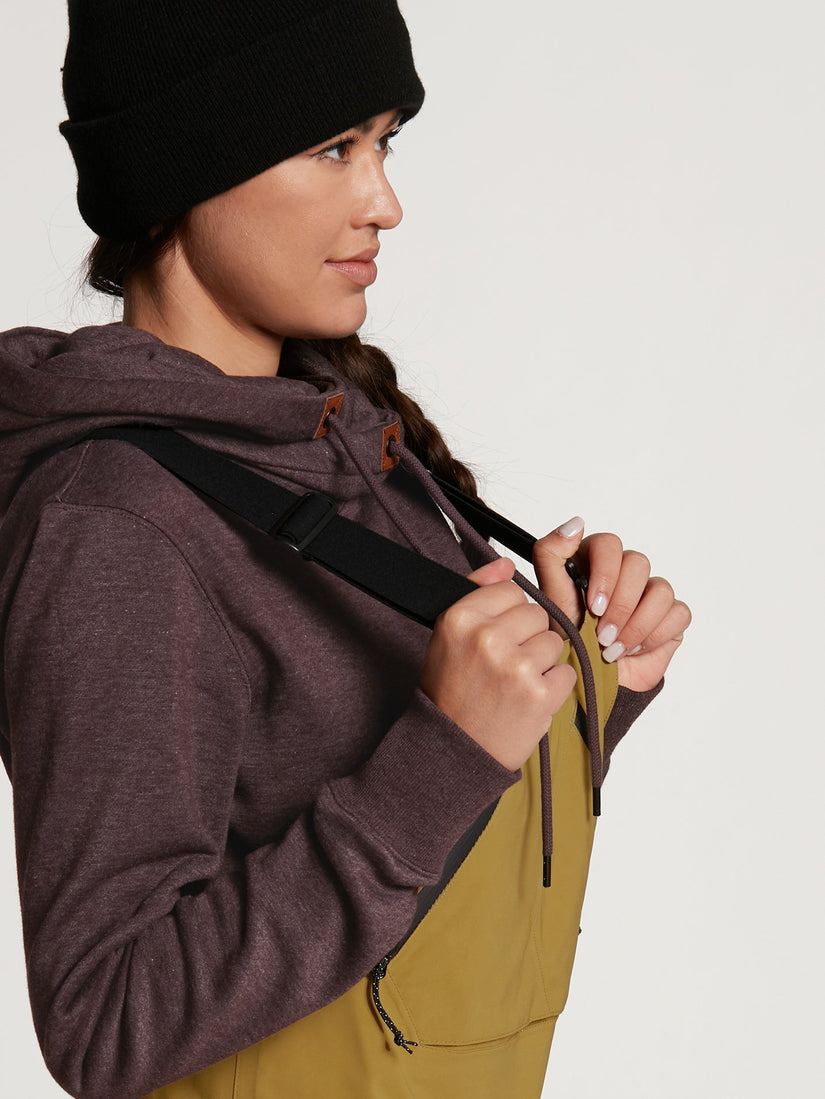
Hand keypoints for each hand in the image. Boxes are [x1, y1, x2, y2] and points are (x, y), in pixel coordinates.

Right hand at [420, 557, 576, 770]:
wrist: (453, 750)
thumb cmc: (451, 692)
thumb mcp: (449, 636)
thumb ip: (477, 592)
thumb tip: (506, 564)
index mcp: (459, 618)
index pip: (510, 590)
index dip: (507, 616)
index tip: (494, 639)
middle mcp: (486, 637)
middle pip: (537, 614)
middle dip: (528, 638)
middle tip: (505, 666)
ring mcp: (515, 666)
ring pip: (555, 642)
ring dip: (543, 663)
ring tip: (516, 684)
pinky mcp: (540, 694)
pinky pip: (566, 672)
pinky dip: (554, 688)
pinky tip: (528, 700)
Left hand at [533, 518, 690, 692]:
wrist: (589, 679)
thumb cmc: (568, 637)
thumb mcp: (550, 596)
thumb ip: (550, 554)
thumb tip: (575, 524)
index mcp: (595, 560)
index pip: (609, 544)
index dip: (606, 573)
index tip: (593, 606)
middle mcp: (625, 571)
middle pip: (638, 563)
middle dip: (620, 605)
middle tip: (602, 635)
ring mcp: (650, 592)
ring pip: (661, 590)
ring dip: (636, 625)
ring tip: (613, 648)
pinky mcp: (670, 615)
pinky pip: (678, 613)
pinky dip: (654, 636)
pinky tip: (633, 649)